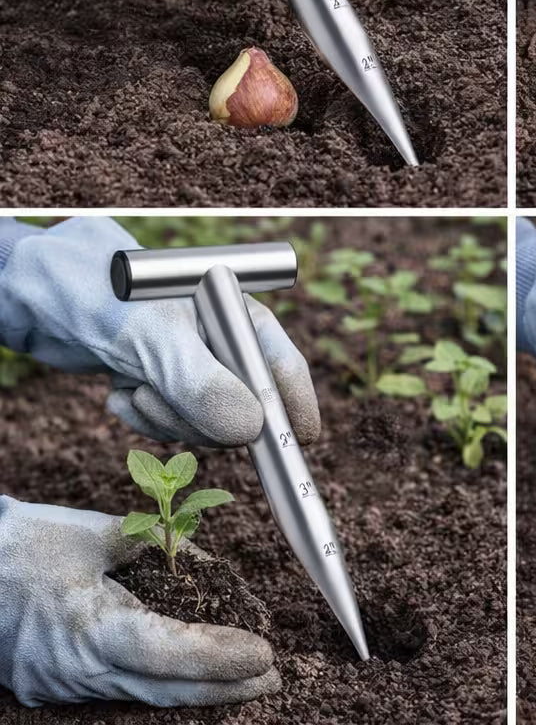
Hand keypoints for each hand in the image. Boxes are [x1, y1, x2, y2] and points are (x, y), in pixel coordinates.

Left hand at [0, 217, 318, 447]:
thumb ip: (201, 384)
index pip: (280, 364)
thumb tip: (251, 431)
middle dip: (201, 415)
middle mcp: (220, 339)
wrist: (34, 294)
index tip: (300, 443)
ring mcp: (190, 362)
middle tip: (160, 396)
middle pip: (243, 406)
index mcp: (235, 313)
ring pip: (203, 421)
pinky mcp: (161, 380)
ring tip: (132, 383)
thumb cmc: (95, 293)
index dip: (293, 404)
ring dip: (164, 416)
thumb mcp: (152, 338)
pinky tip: (120, 389)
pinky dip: (142, 416)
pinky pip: (169, 423)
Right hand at [0, 498, 277, 706]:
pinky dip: (161, 684)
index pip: (169, 652)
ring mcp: (62, 685)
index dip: (219, 658)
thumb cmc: (28, 544)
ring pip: (143, 695)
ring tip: (247, 681)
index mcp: (89, 627)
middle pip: (163, 687)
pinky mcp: (54, 685)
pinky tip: (191, 678)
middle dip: (223, 687)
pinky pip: (119, 690)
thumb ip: (159, 548)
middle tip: (272, 677)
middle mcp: (77, 670)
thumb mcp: (100, 533)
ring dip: (197, 690)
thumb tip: (207, 567)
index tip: (264, 654)